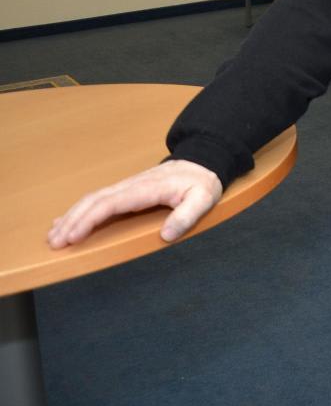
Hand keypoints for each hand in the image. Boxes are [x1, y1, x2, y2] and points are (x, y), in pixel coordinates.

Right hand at [48, 159, 222, 248]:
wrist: (202, 162)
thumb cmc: (202, 182)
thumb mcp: (203, 198)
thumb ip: (186, 216)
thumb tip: (166, 235)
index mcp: (147, 189)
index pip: (110, 204)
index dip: (89, 219)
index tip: (72, 236)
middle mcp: (131, 185)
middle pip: (94, 201)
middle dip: (72, 221)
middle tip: (55, 243)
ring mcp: (127, 186)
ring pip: (92, 199)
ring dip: (71, 216)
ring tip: (54, 235)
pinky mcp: (126, 190)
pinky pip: (98, 199)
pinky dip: (79, 210)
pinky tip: (67, 221)